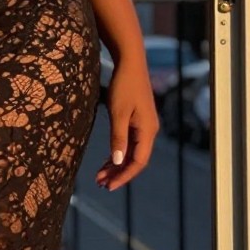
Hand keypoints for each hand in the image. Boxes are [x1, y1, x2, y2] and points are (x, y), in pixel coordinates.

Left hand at [96, 56, 159, 191]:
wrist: (130, 63)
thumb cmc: (124, 86)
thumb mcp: (118, 113)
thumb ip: (118, 138)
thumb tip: (118, 162)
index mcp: (147, 131)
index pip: (138, 162)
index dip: (124, 176)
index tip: (109, 186)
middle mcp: (149, 131)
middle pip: (135, 160)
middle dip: (118, 173)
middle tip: (101, 184)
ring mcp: (144, 126)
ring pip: (131, 152)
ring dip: (117, 165)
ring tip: (100, 176)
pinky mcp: (137, 120)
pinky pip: (129, 143)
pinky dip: (118, 153)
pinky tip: (108, 160)